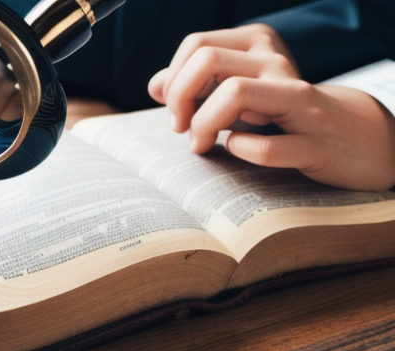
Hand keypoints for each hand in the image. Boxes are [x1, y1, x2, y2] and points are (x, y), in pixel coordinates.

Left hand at [148, 24, 394, 190]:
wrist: (353, 137)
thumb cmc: (284, 114)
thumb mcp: (241, 90)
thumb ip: (198, 86)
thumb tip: (154, 86)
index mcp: (258, 44)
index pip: (196, 45)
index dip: (174, 80)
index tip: (175, 111)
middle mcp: (278, 64)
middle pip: (207, 60)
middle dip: (180, 99)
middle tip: (181, 129)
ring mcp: (300, 101)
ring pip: (233, 92)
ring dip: (202, 124)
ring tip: (199, 145)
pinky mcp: (315, 143)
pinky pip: (265, 144)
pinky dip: (239, 149)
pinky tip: (235, 149)